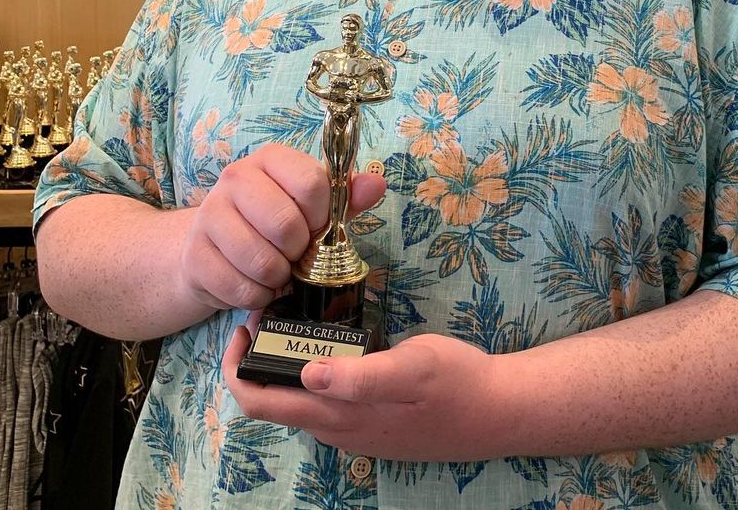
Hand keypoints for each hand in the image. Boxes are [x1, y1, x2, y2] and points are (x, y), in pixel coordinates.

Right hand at [177, 142, 385, 313]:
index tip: (317, 227)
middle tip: (294, 254)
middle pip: (286, 224)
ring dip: (278, 278)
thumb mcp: (310, 206)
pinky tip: (255, 286)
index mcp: (271, 159)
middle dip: (299, 251)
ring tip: (276, 271)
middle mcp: (236, 178)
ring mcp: (209, 215)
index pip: (311, 183)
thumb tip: (377, 184)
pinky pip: (240, 289)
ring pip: (262, 261)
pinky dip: (256, 297)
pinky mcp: (194, 255)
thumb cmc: (271, 223)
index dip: (322, 215)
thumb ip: (345, 197)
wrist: (212, 249)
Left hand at [223, 328, 502, 461]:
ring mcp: (352, 428)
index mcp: (337, 416)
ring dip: (283, 362)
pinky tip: (331, 337)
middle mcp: (335, 429)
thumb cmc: (457, 383)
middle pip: (272, 401)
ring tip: (294, 314)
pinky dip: (309, 369)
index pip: (260, 404)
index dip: (238, 367)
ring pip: (296, 400)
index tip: (245, 323)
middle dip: (257, 358)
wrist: (498, 411)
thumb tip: (306, 375)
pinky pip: (322, 399)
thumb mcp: (414, 369)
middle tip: (269, 308)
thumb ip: (360, 377)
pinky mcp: (369, 419)